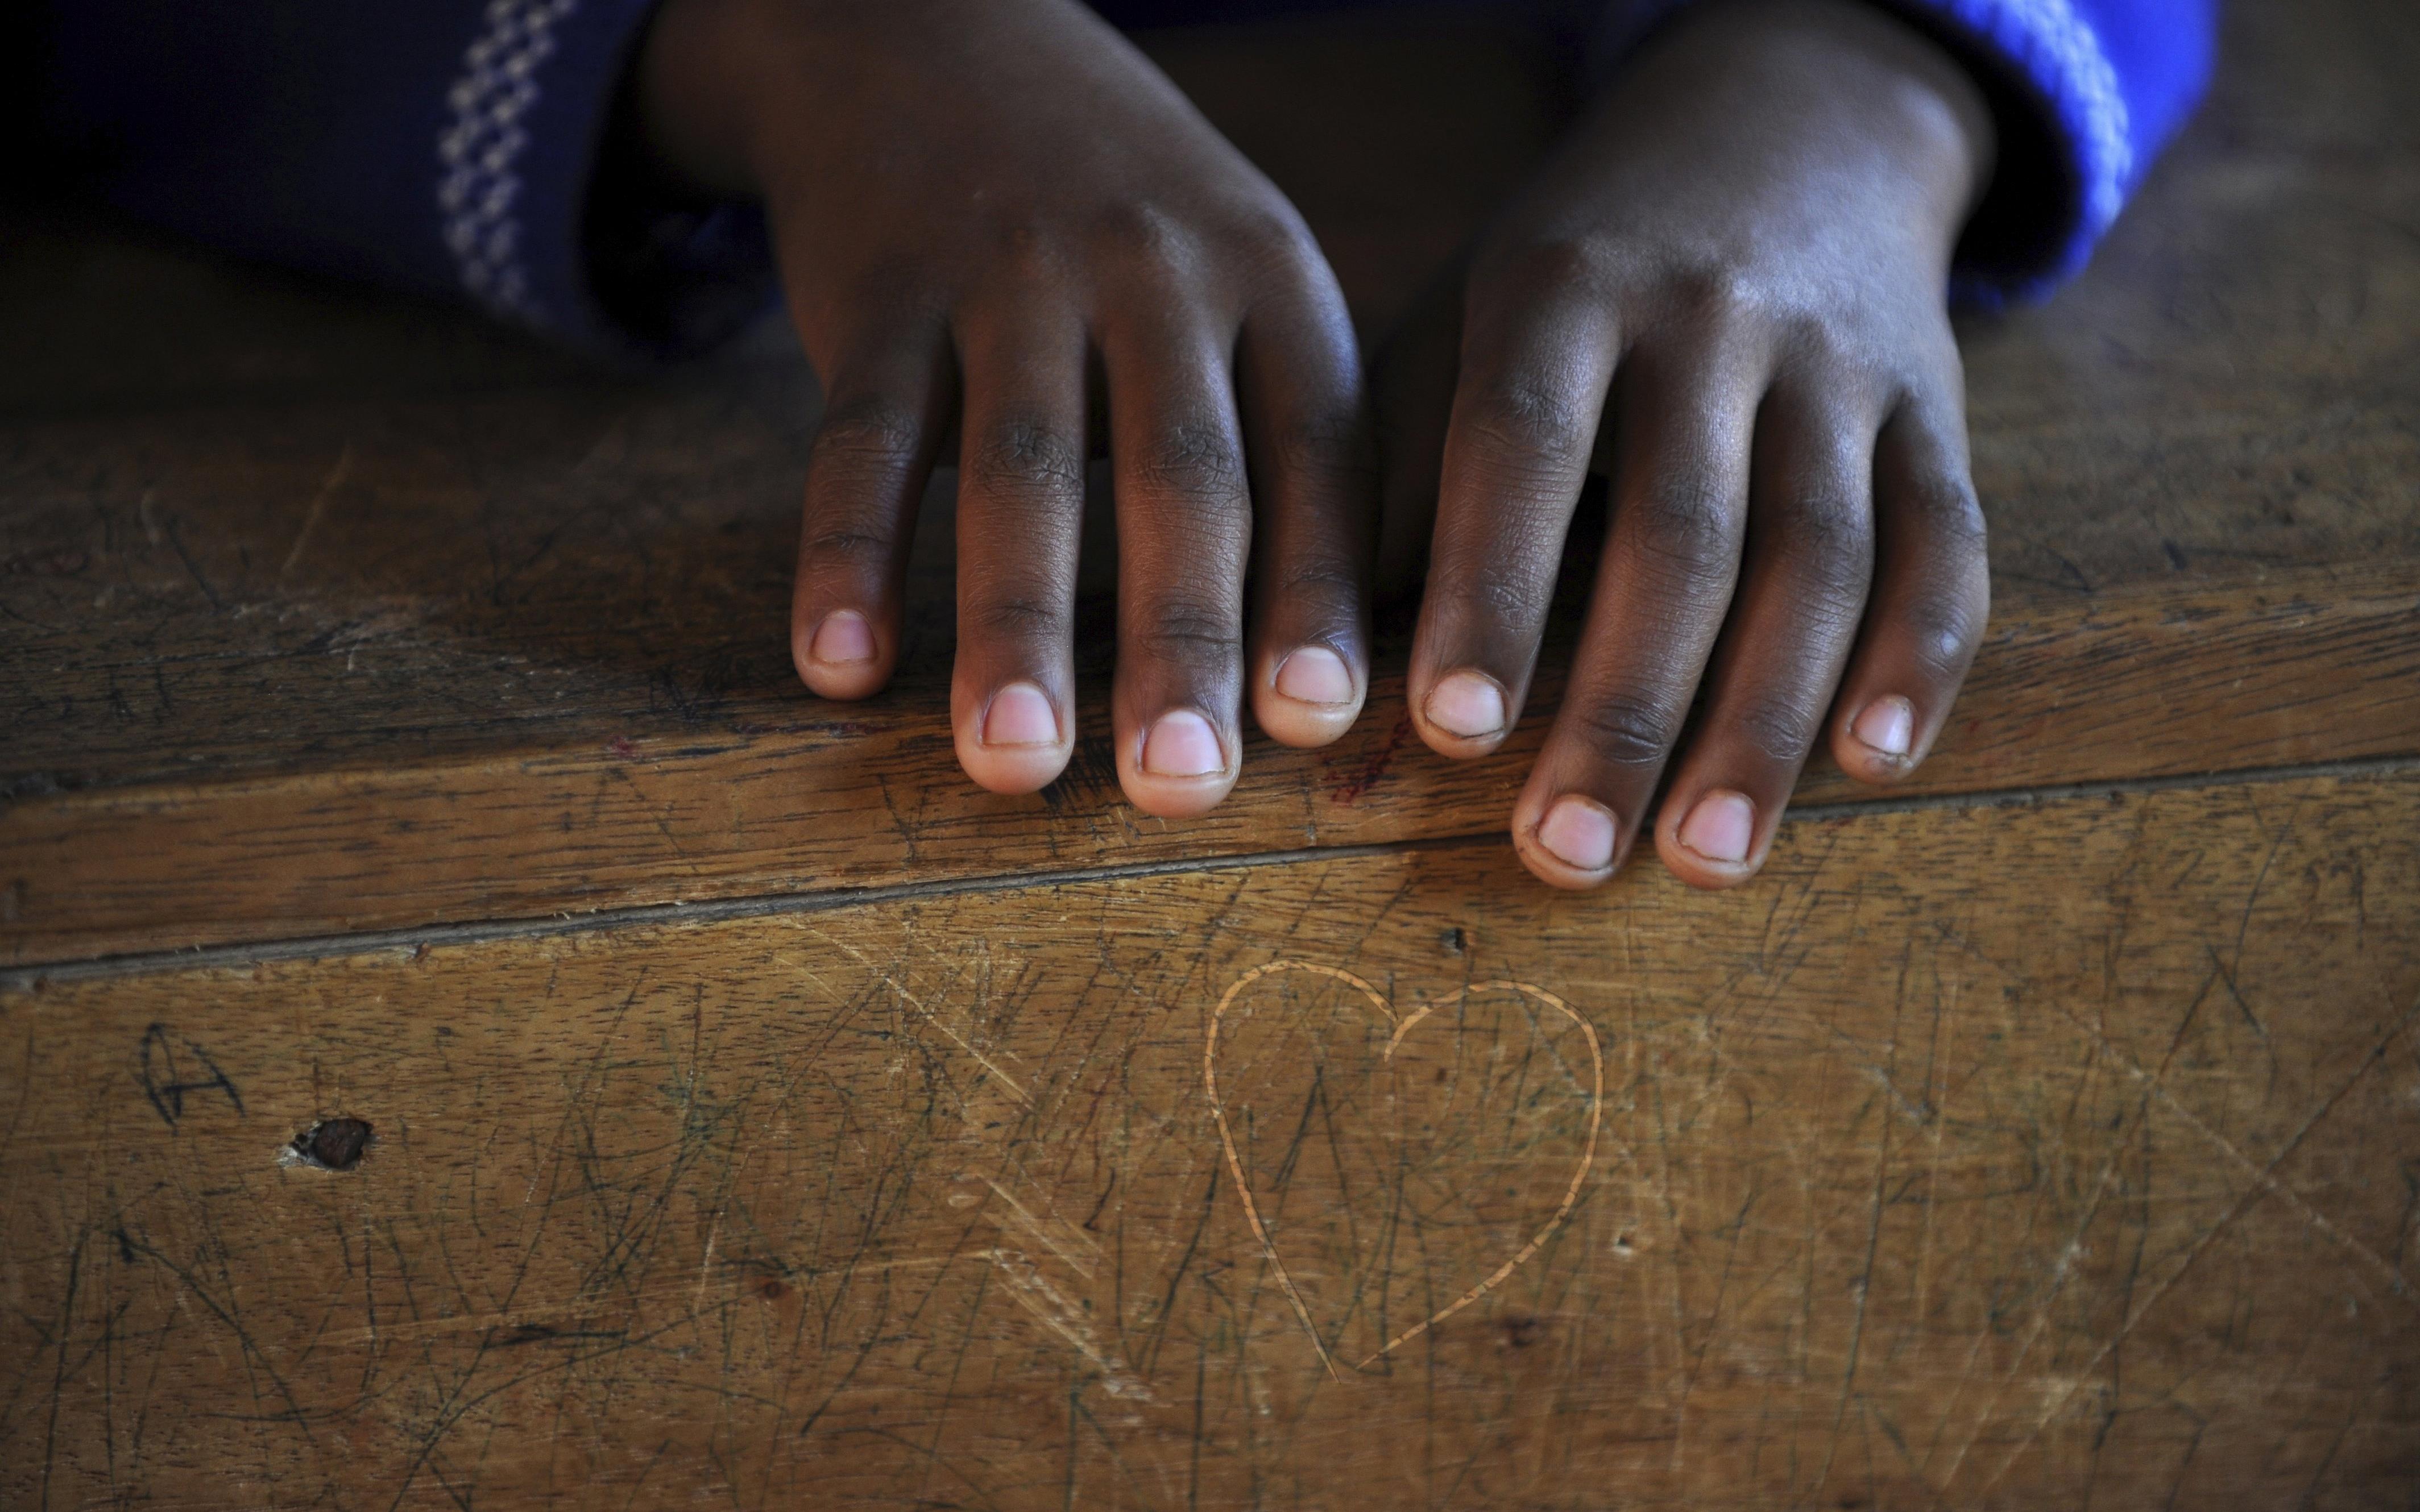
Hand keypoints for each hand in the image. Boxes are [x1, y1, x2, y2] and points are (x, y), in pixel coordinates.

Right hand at [636, 0, 1372, 814]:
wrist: (933, 30)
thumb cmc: (1126, 216)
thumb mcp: (1242, 276)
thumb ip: (1286, 435)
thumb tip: (1340, 675)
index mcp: (1274, 284)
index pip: (1318, 455)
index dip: (1319, 592)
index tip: (1323, 724)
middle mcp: (1155, 271)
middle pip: (1180, 476)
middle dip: (1181, 638)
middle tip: (1180, 787)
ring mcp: (1009, 272)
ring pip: (1021, 469)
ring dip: (1016, 625)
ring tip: (1015, 767)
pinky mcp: (878, 286)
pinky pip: (860, 435)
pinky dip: (846, 553)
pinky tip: (838, 666)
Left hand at [1375, 0, 1995, 888]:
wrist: (1784, 120)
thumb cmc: (1569, 277)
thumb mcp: (1457, 334)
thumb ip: (1386, 504)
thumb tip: (1312, 711)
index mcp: (1560, 287)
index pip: (1523, 449)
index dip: (1492, 592)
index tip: (1453, 732)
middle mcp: (1711, 316)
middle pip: (1680, 533)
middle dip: (1622, 710)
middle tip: (1564, 854)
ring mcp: (1838, 363)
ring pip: (1817, 557)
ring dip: (1762, 723)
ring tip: (1702, 861)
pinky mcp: (1934, 406)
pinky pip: (1945, 539)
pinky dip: (1918, 655)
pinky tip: (1870, 761)